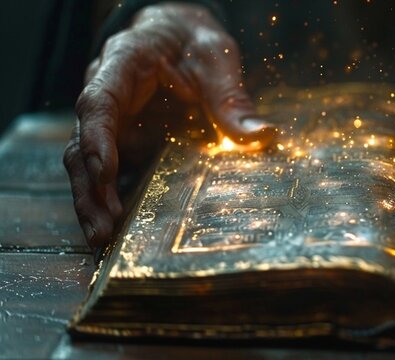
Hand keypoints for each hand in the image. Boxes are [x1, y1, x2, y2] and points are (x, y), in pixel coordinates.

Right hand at [64, 3, 275, 247]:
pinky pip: (109, 173)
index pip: (98, 104)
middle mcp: (105, 96)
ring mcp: (111, 124)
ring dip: (94, 202)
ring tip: (102, 239)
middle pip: (82, 144)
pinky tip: (118, 232)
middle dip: (91, 189)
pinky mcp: (122, 143)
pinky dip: (111, 200)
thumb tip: (263, 135)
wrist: (181, 39)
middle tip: (103, 229)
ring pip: (86, 165)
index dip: (97, 140)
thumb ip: (232, 98)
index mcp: (122, 65)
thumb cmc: (193, 45)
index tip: (105, 173)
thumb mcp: (216, 61)